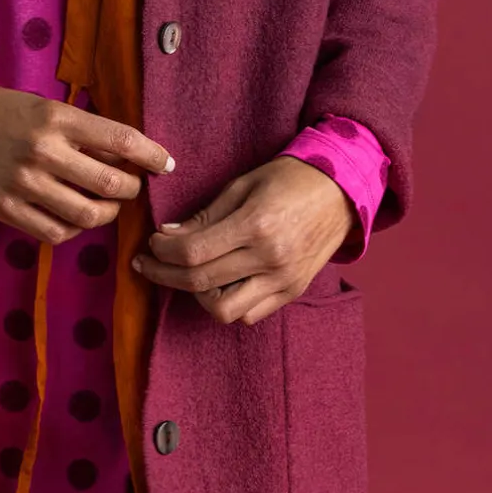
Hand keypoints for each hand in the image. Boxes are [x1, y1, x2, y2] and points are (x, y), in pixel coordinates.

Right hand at [0, 73, 174, 243]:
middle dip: (132, 188)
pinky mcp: (5, 209)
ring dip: (107, 213)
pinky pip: (56, 232)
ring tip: (104, 204)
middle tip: (132, 185)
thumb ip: (79, 130)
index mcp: (56, 118)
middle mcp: (43, 151)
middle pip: (112, 184)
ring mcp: (23, 184)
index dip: (153, 155)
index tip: (166, 164)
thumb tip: (126, 155)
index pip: (122, 140)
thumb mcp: (40, 106)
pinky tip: (72, 215)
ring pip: (88, 215)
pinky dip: (73, 228)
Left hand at [130, 155, 356, 325]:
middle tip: (148, 262)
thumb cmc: (290, 178)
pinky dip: (228, 303)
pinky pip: (250, 314)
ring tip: (189, 274)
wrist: (342, 190)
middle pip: (200, 282)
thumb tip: (168, 236)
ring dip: (197, 295)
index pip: (193, 252)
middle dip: (164, 274)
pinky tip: (219, 281)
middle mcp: (270, 259)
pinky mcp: (293, 291)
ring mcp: (284, 280)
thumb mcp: (243, 185)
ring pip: (224, 310)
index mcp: (256, 225)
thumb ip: (206, 216)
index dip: (161, 251)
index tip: (150, 243)